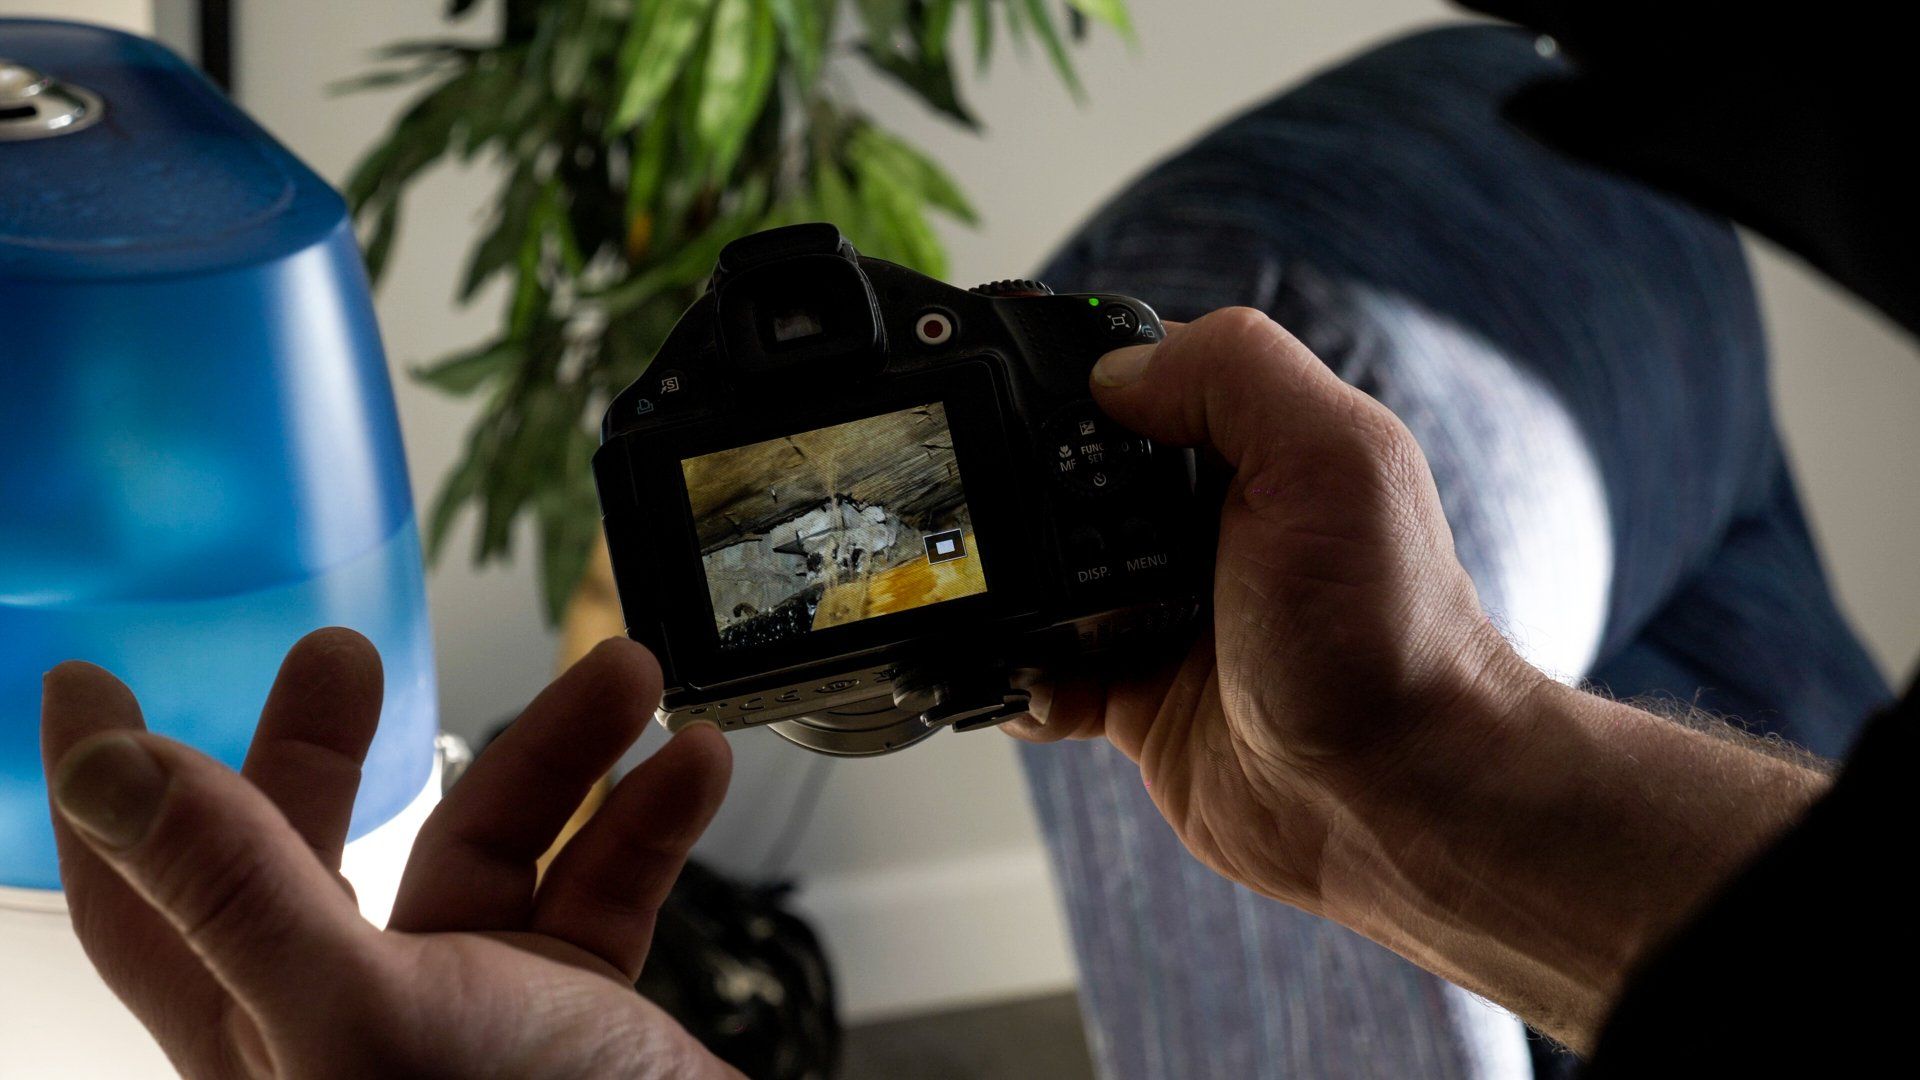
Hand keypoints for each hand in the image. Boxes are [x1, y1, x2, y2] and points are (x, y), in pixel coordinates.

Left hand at [41, 629, 738, 1078]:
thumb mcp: (364, 1014)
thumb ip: (242, 892)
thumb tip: (108, 775)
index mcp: (268, 1033)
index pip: (148, 905)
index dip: (111, 798)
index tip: (90, 688)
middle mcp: (355, 1019)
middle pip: (312, 853)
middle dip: (332, 742)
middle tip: (346, 652)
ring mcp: (471, 1013)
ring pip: (488, 847)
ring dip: (562, 754)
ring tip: (627, 674)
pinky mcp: (576, 1013)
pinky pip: (602, 888)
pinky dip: (647, 822)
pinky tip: (690, 768)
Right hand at [1007, 308, 1832, 1047]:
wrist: (1395, 800)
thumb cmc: (1390, 637)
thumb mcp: (1331, 460)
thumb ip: (1233, 374)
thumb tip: (1113, 367)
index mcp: (1252, 448)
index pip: (1140, 377)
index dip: (1070, 377)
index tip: (1002, 387)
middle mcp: (1203, 523)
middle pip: (1068, 477)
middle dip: (1016, 491)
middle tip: (985, 515)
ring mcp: (1163, 611)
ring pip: (1041, 576)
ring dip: (1007, 590)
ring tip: (997, 604)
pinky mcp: (1134, 694)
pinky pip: (1041, 671)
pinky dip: (1016, 677)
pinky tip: (1031, 683)